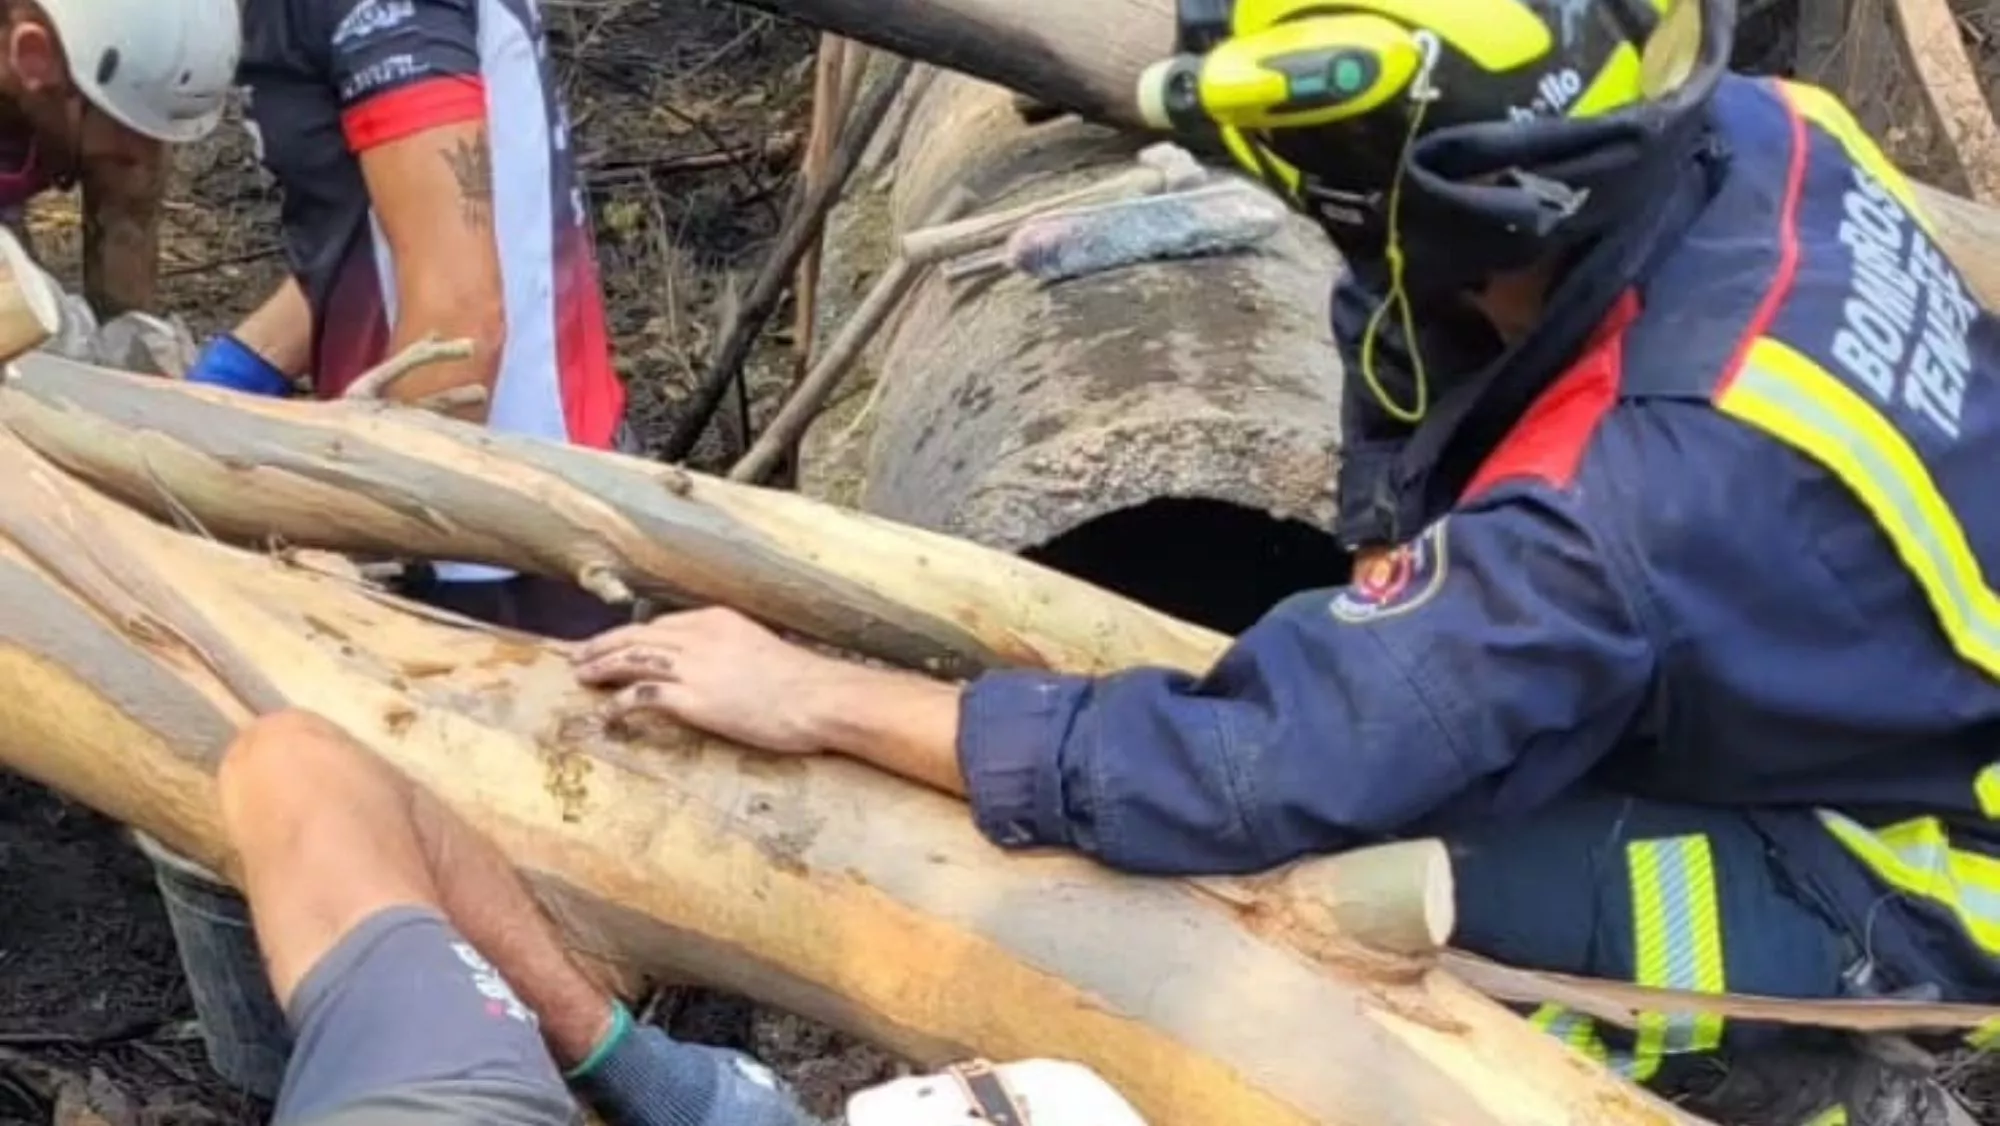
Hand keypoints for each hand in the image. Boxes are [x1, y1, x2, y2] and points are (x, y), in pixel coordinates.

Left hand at [570, 607, 836, 754]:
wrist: (818, 697)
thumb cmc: (803, 680)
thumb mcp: (762, 649)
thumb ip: (732, 650)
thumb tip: (722, 666)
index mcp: (717, 620)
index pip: (662, 623)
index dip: (632, 634)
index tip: (615, 642)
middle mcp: (699, 636)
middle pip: (638, 636)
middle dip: (604, 644)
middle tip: (579, 655)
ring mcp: (694, 667)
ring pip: (632, 659)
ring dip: (602, 667)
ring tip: (581, 675)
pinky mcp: (692, 699)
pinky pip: (643, 696)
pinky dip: (620, 703)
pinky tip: (607, 711)